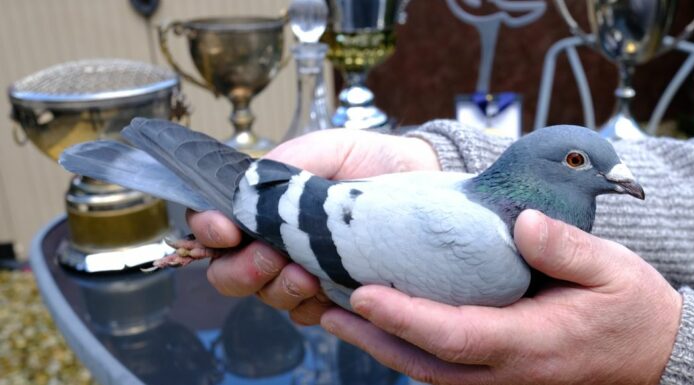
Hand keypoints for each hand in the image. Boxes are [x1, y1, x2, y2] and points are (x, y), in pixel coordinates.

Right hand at [188, 129, 439, 324]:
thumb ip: (285, 165)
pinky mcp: (332, 293)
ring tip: (308, 274)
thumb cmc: (371, 160)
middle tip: (272, 256)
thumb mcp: (326, 149)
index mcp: (262, 206)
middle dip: (242, 269)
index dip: (207, 231)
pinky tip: (328, 290)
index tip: (226, 230)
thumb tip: (248, 188)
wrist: (421, 176)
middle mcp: (273, 242)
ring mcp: (300, 271)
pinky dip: (310, 306)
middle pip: (228, 273)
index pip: (213, 226)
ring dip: (280, 288)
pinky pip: (305, 314)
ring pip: (266, 296)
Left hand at [320, 210, 682, 384]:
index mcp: (533, 344)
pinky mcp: (500, 376)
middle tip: (326, 307)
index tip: (364, 294)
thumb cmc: (634, 308)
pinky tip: (384, 327)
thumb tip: (521, 225)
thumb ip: (567, 248)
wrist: (655, 354)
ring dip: (381, 347)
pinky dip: (408, 350)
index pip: (456, 335)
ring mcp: (503, 380)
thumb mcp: (614, 269)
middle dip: (373, 338)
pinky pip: (444, 369)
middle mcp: (509, 372)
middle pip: (426, 363)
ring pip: (429, 372)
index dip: (406, 319)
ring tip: (339, 316)